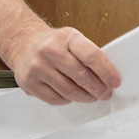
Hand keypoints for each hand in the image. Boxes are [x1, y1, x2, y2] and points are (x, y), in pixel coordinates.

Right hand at [3, 25, 121, 105]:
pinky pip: (55, 99)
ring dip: (85, 97)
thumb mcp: (72, 39)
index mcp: (67, 37)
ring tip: (92, 96)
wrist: (23, 43)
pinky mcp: (30, 83)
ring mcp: (38, 68)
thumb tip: (108, 77)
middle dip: (98, 88)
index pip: (91, 56)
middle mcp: (50, 51)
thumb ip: (88, 54)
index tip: (115, 82)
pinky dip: (67, 100)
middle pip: (81, 76)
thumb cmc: (54, 43)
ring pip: (69, 91)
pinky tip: (71, 96)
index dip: (106, 72)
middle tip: (105, 93)